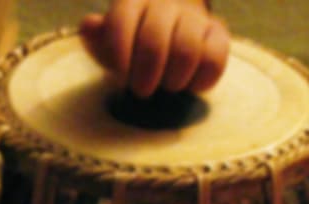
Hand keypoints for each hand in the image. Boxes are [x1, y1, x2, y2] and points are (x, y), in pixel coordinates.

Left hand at [80, 0, 229, 97]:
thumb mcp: (106, 40)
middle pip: (154, 42)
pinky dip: (201, 81)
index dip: (118, 55)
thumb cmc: (129, 42)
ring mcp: (194, 16)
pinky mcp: (218, 33)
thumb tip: (90, 25)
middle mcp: (164, 3)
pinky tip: (190, 86)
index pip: (121, 24)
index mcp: (132, 1)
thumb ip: (96, 36)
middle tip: (142, 90)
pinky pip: (215, 59)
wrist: (167, 30)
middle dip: (145, 75)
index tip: (121, 75)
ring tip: (167, 86)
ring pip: (187, 51)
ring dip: (173, 80)